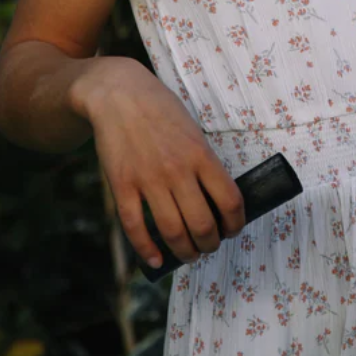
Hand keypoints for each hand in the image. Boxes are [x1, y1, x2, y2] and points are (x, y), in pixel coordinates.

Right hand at [74, 59, 244, 266]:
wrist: (118, 94)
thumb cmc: (162, 112)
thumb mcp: (194, 132)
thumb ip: (205, 164)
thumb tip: (218, 202)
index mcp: (201, 155)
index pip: (230, 201)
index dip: (236, 224)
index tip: (233, 230)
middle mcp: (177, 170)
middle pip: (202, 224)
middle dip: (210, 244)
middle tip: (209, 246)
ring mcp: (147, 179)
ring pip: (172, 231)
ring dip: (185, 251)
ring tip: (189, 255)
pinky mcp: (121, 185)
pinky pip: (135, 227)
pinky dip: (147, 250)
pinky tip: (156, 260)